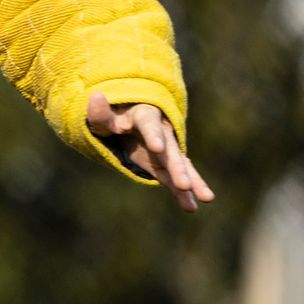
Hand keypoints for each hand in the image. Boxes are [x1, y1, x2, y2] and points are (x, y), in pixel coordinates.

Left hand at [86, 94, 214, 211]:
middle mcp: (162, 132)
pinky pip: (175, 178)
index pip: (150, 125)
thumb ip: (100, 113)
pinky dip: (183, 192)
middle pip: (170, 150)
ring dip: (192, 181)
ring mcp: (167, 150)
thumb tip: (96, 97)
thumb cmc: (115, 115)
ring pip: (180, 165)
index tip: (157, 147)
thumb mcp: (105, 115)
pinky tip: (191, 207)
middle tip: (184, 184)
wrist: (128, 118)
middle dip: (177, 168)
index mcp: (146, 116)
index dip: (154, 135)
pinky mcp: (165, 164)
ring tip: (206, 198)